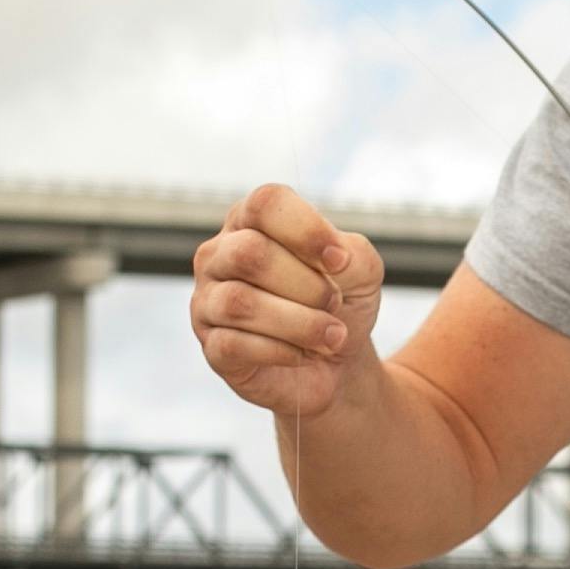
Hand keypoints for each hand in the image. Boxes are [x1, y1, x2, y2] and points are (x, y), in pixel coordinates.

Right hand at [192, 186, 384, 420]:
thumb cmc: (339, 303)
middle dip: (306, 284)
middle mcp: (219, 254)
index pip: (265, 204)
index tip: (340, 261)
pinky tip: (302, 354)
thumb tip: (334, 258)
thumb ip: (352, 254)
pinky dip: (282, 351)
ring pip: (239, 302)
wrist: (336, 364)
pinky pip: (235, 345)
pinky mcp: (212, 347)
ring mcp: (208, 301)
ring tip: (332, 335)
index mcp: (251, 221)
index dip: (306, 230)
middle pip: (249, 253)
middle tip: (333, 303)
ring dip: (300, 323)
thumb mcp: (361, 270)